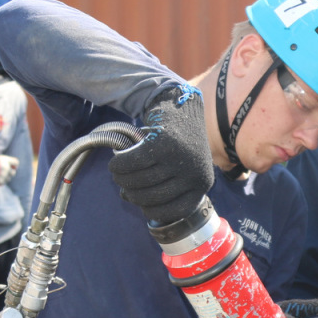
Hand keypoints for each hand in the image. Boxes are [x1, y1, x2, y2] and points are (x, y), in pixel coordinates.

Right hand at [0, 154, 18, 184]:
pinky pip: (4, 183)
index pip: (16, 162)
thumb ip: (3, 161)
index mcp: (5, 160)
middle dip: (9, 172)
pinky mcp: (0, 181)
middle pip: (13, 172)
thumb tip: (10, 165)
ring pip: (9, 178)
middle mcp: (6, 167)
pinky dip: (0, 182)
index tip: (12, 167)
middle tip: (3, 173)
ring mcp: (4, 174)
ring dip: (5, 178)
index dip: (14, 165)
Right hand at [108, 86, 213, 224]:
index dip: (150, 210)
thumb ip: (163, 188)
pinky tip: (116, 162)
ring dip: (121, 178)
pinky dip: (119, 165)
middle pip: (151, 197)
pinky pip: (132, 162)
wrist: (182, 106)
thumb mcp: (181, 169)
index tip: (139, 201)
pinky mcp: (163, 143)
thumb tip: (133, 202)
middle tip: (122, 184)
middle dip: (131, 193)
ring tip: (117, 172)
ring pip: (140, 180)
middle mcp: (195, 174)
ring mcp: (180, 158)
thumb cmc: (177, 144)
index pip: (173, 212)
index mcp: (202, 184)